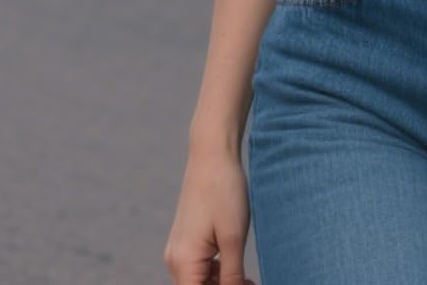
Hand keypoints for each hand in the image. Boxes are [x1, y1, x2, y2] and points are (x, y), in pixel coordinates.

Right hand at [164, 147, 255, 284]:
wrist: (212, 155)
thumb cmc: (224, 192)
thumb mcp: (233, 238)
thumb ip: (232, 276)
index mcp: (183, 262)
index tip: (245, 284)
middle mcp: (175, 260)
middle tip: (251, 282)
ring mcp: (179, 250)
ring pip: (199, 282)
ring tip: (248, 279)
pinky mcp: (186, 242)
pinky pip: (199, 268)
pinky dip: (217, 273)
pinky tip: (237, 269)